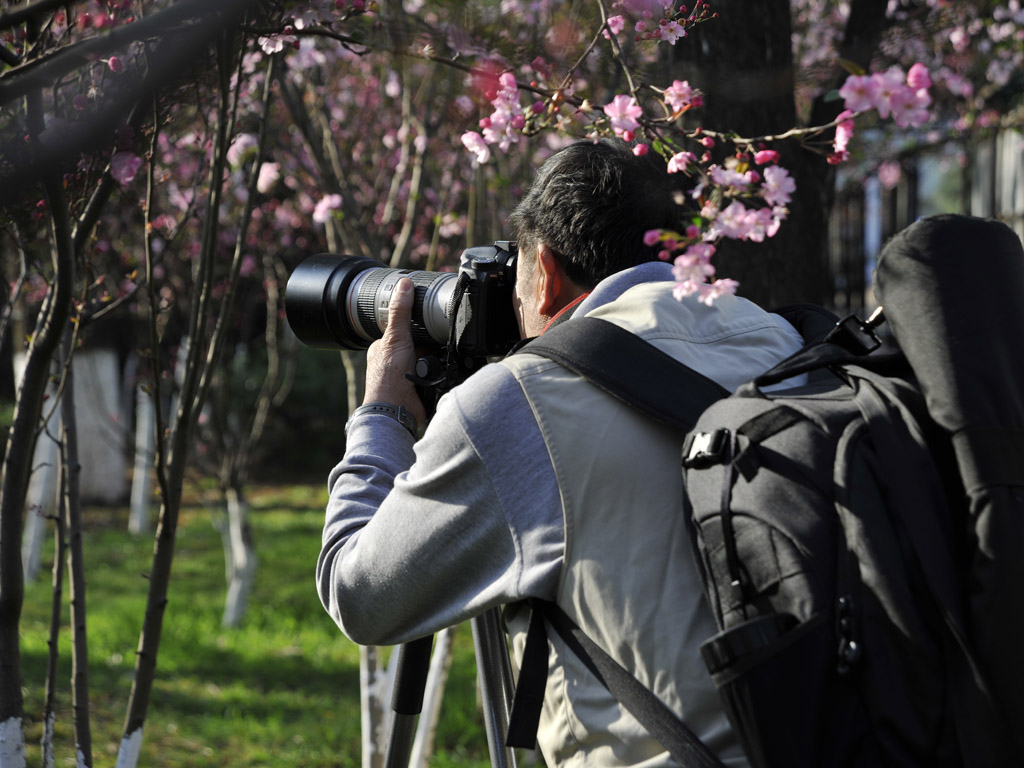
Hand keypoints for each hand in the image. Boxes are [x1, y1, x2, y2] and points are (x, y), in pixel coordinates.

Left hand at [363, 277, 426, 426]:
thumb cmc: (388, 377)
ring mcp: (408, 375)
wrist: (396, 410)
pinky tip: (441, 371)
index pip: (405, 330)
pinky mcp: (421, 387)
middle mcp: (396, 361)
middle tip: (436, 343)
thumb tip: (404, 284)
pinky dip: (440, 372)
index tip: (431, 318)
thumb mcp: (396, 338)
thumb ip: (401, 312)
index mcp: (385, 348)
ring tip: (434, 362)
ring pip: (430, 359)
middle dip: (431, 344)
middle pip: (421, 344)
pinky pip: (436, 374)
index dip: (418, 325)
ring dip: (436, 360)